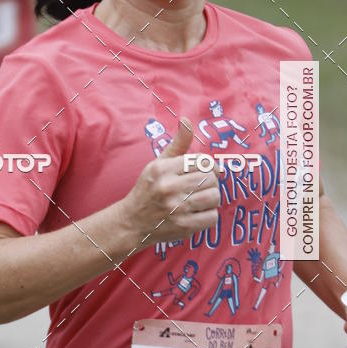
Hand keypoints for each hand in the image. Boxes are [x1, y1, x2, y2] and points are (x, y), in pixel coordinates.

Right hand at [119, 117, 220, 248]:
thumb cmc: (148, 189)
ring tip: (200, 200)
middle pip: (211, 178)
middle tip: (201, 187)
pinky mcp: (183, 226)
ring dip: (212, 199)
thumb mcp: (158, 164)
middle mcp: (168, 187)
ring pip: (214, 197)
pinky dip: (209, 216)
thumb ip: (177, 144)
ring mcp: (176, 208)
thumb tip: (187, 121)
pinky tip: (198, 213)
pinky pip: (212, 217)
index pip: (202, 161)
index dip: (209, 166)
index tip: (205, 172)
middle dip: (210, 182)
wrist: (132, 222)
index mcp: (162, 168)